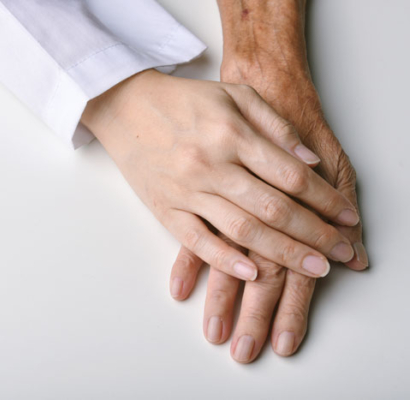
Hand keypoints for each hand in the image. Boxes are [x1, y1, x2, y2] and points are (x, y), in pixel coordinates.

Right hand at [170, 0, 367, 362]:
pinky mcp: (165, 209)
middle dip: (315, 235)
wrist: (127, 107)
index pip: (291, 176)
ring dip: (283, 254)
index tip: (347, 218)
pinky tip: (253, 274)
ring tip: (313, 269)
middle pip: (274, 209)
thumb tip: (309, 162)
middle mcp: (211, 164)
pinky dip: (226, 261)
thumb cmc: (183, 101)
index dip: (325, 200)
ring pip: (242, 230)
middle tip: (341, 253)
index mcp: (231, 134)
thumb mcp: (235, 96)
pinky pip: (197, 242)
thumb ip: (275, 126)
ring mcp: (186, 190)